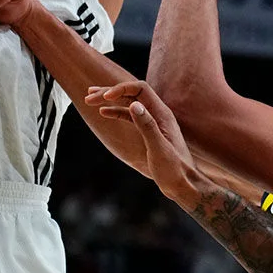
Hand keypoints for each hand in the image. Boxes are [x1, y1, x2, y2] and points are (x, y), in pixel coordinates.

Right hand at [85, 81, 200, 199]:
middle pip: (131, 94)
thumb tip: (134, 104)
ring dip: (109, 100)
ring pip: (128, 104)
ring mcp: (152, 122)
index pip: (140, 89)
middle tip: (89, 95)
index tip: (105, 97)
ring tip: (89, 99)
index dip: (121, 88)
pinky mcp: (148, 132)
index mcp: (162, 114)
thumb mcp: (159, 148)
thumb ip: (147, 126)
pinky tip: (103, 113)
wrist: (183, 184)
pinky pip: (129, 116)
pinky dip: (115, 112)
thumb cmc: (174, 169)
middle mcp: (157, 114)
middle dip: (110, 92)